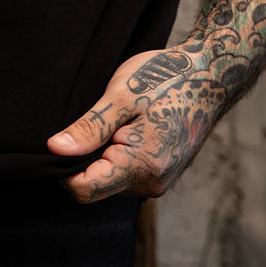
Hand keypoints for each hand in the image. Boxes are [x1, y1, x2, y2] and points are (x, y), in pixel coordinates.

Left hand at [47, 45, 224, 204]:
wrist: (210, 76)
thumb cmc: (167, 78)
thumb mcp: (122, 95)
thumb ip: (89, 127)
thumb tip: (55, 149)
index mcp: (142, 166)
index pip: (84, 190)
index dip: (63, 169)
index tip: (61, 140)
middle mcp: (152, 183)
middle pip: (96, 188)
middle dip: (83, 161)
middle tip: (94, 123)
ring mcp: (160, 181)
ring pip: (111, 182)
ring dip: (102, 158)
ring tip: (115, 122)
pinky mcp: (162, 175)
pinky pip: (127, 176)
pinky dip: (117, 157)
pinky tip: (125, 129)